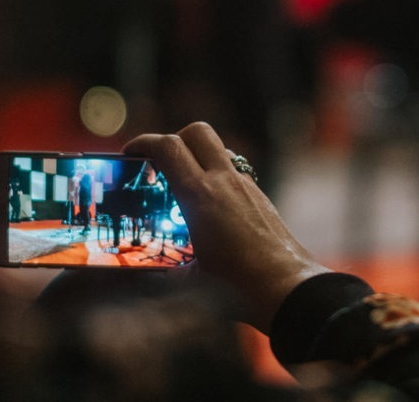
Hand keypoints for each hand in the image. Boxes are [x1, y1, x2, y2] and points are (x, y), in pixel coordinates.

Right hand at [123, 123, 328, 331]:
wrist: (288, 288)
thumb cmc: (238, 286)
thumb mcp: (189, 277)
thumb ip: (165, 267)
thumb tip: (143, 274)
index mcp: (201, 196)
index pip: (168, 147)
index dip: (144, 142)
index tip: (130, 153)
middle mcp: (225, 182)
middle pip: (197, 131)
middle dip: (174, 138)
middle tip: (159, 163)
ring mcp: (247, 186)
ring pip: (218, 149)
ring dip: (197, 157)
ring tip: (182, 187)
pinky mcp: (260, 196)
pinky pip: (234, 171)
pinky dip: (215, 177)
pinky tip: (209, 208)